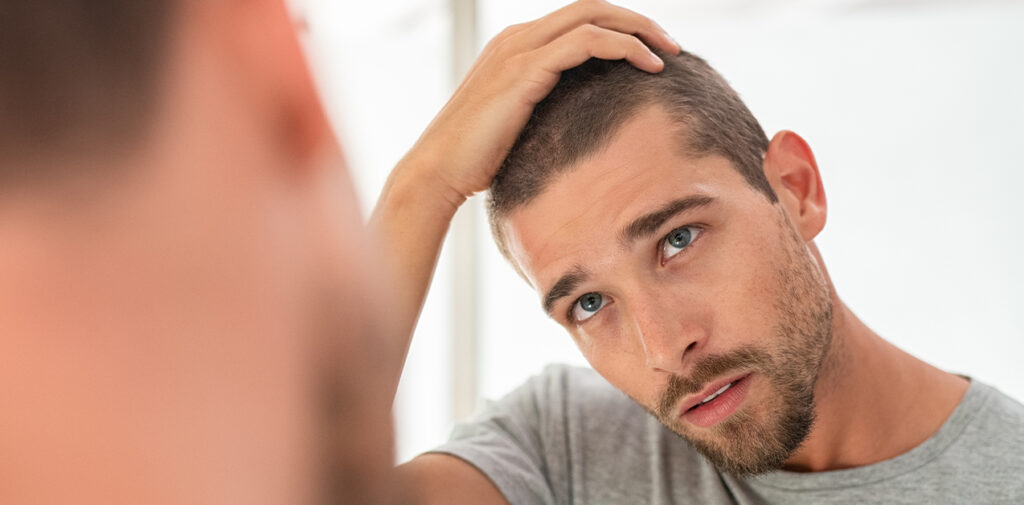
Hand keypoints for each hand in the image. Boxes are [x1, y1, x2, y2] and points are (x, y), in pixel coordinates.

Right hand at [369, 0, 679, 375]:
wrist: (437, 173)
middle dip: (637, 21)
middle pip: (591, 7)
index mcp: (515, 47)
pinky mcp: (524, 71)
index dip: (620, 29)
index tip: (652, 53)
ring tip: (669, 54)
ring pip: (593, 16)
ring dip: (638, 30)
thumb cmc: (476, 162)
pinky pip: (586, 42)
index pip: (578, 20)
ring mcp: (518, 50)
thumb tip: (583, 128)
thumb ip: (545, 113)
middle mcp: (516, 39)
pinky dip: (623, 47)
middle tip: (672, 45)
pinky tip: (648, 67)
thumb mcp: (517, 128)